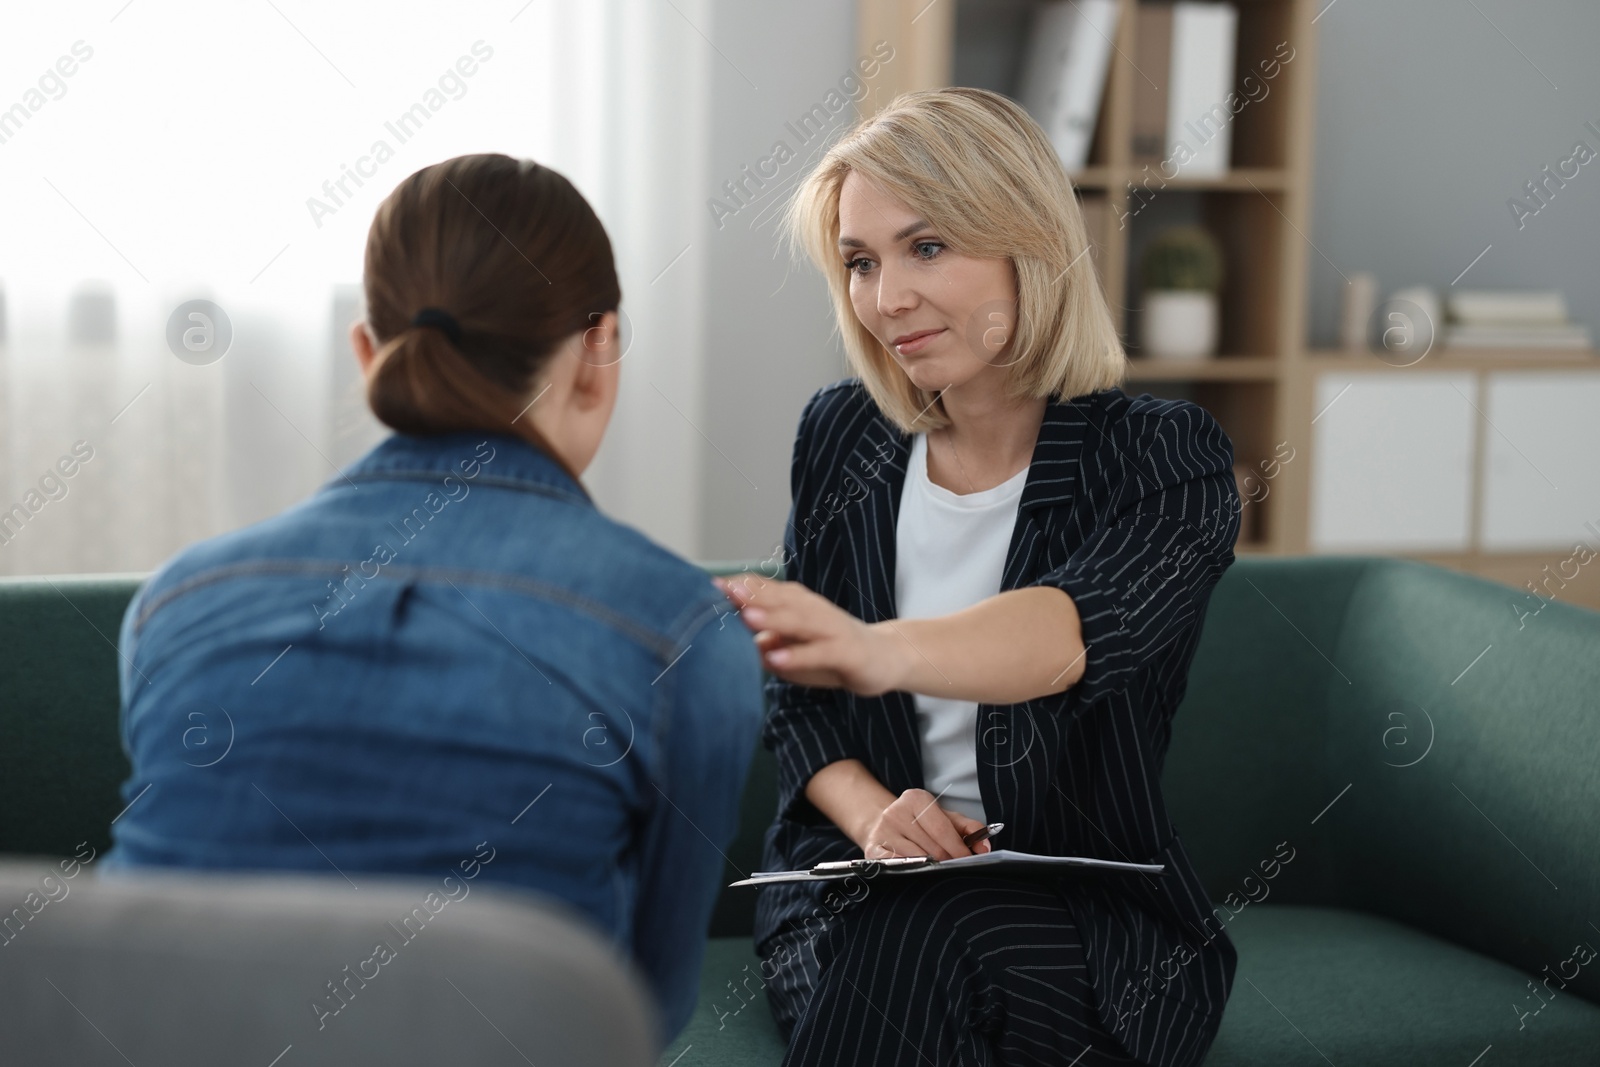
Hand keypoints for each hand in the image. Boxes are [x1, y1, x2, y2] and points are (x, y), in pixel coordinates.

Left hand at [715, 572, 906, 695]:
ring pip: (798, 621)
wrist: (884, 657)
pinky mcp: (845, 651)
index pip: (764, 590)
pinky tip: (776, 660)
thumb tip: (732, 640)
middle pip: (778, 599)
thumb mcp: (792, 646)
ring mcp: (830, 629)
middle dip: (749, 595)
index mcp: (796, 603)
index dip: (738, 588)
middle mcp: (812, 610)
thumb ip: (764, 639)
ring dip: (771, 618)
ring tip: (745, 617)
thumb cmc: (830, 650)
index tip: (707, 587)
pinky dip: (797, 656)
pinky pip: (818, 653)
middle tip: (721, 591)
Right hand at [857, 789, 992, 861]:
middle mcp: (896, 812)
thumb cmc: (920, 823)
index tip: (969, 861)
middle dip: (948, 862)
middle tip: (956, 870)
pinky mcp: (872, 849)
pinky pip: (896, 866)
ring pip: (916, 860)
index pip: (942, 829)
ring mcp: (882, 831)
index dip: (958, 849)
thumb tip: (986, 847)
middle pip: (931, 847)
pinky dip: (910, 872)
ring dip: (931, 870)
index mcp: (916, 799)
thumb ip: (969, 829)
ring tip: (938, 872)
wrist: (881, 823)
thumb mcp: (945, 818)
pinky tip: (917, 873)